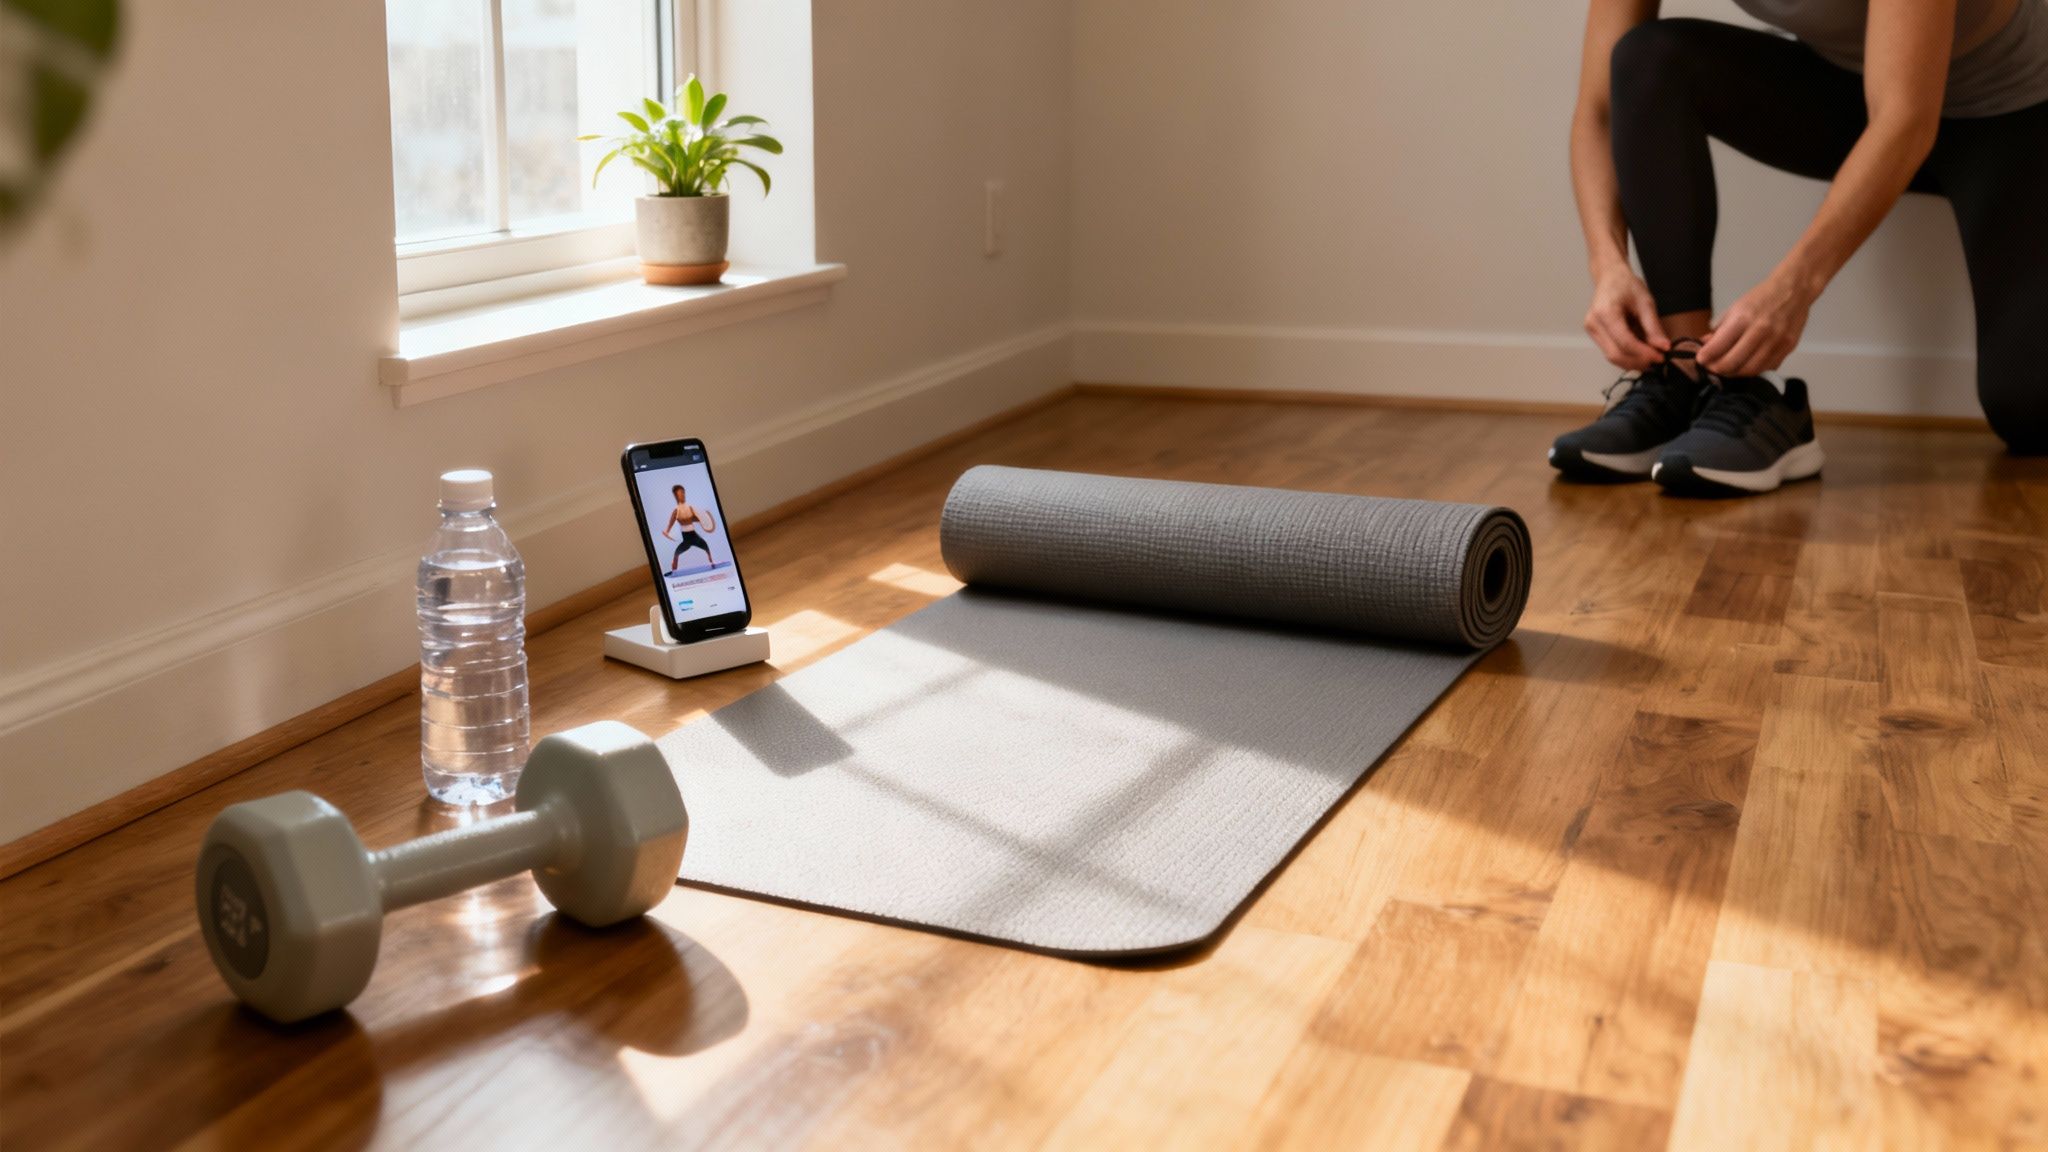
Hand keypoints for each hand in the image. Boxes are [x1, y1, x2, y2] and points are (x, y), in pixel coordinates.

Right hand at [1583, 263, 1669, 370]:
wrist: (1610, 278)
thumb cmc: (1626, 285)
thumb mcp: (1646, 303)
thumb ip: (1653, 327)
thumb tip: (1663, 347)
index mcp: (1605, 313)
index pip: (1625, 342)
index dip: (1644, 353)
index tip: (1661, 356)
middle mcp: (1594, 324)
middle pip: (1616, 354)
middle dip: (1638, 361)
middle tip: (1657, 359)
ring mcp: (1592, 331)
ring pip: (1612, 357)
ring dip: (1633, 361)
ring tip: (1650, 357)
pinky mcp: (1595, 335)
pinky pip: (1610, 351)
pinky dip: (1627, 355)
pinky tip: (1640, 352)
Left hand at [1699, 274, 1813, 376]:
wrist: (1794, 289)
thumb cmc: (1762, 297)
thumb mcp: (1736, 308)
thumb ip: (1720, 329)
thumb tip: (1705, 345)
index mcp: (1743, 319)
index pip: (1718, 347)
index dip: (1705, 358)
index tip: (1700, 360)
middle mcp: (1760, 332)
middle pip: (1732, 363)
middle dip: (1717, 369)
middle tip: (1711, 368)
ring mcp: (1776, 342)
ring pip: (1750, 370)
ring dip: (1734, 373)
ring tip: (1727, 369)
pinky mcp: (1788, 348)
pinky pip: (1767, 367)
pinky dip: (1753, 370)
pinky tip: (1746, 365)